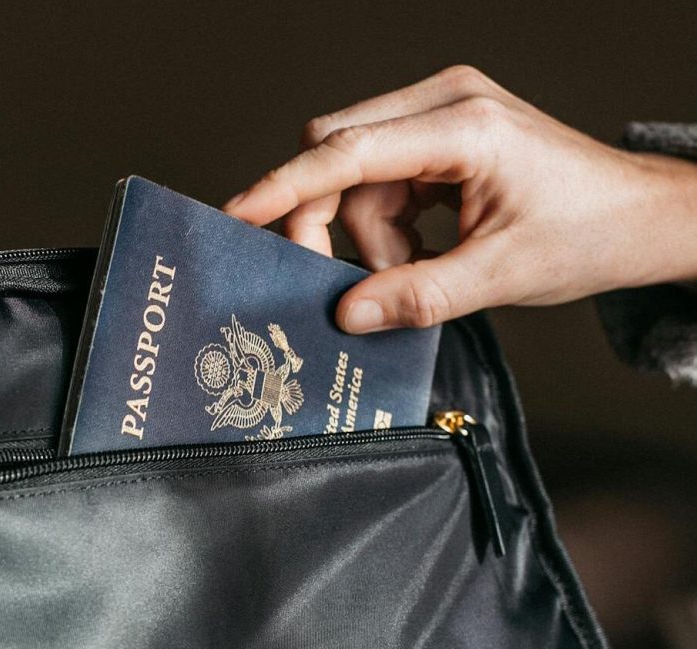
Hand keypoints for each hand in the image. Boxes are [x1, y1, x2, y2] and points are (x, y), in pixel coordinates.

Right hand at [224, 66, 696, 332]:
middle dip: (332, 222)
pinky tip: (422, 251)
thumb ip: (416, 296)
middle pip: (340, 153)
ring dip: (370, 236)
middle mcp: (447, 104)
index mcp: (464, 127)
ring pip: (359, 176)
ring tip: (415, 273)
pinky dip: (387, 226)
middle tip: (346, 285)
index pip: (349, 150)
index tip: (240, 213)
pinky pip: (382, 180)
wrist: (637, 218)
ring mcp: (444, 116)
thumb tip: (346, 315)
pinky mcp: (443, 137)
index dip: (286, 185)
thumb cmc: (587, 234)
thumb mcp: (499, 276)